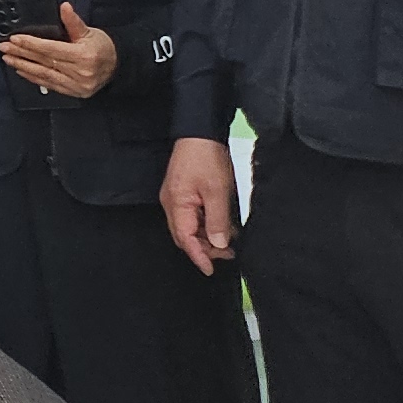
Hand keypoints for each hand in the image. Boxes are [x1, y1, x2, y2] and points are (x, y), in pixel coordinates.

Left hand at [0, 2, 119, 100]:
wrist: (119, 66)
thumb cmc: (104, 48)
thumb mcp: (89, 31)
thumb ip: (73, 21)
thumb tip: (64, 8)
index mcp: (83, 56)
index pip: (50, 49)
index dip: (31, 44)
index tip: (15, 39)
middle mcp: (80, 72)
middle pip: (44, 62)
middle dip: (21, 54)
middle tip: (4, 48)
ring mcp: (76, 85)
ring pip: (44, 75)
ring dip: (23, 67)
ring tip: (9, 59)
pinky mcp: (74, 92)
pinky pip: (50, 85)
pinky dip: (34, 78)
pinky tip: (23, 72)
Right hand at [162, 136, 239, 275]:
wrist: (199, 133)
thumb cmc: (205, 157)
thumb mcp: (217, 191)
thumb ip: (218, 220)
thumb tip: (219, 244)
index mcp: (177, 204)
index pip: (185, 239)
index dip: (198, 256)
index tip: (210, 270)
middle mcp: (172, 204)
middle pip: (185, 236)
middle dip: (205, 248)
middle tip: (228, 254)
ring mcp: (176, 198)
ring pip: (190, 227)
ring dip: (207, 236)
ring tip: (229, 241)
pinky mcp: (183, 193)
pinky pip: (193, 216)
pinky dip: (206, 225)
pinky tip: (222, 226)